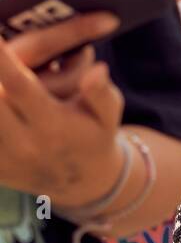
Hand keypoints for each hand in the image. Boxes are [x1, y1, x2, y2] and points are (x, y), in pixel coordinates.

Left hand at [0, 13, 123, 203]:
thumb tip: (96, 71)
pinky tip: (3, 94)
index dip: (2, 60)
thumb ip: (101, 92)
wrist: (81, 182)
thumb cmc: (95, 135)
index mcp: (51, 125)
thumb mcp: (108, 115)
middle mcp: (21, 142)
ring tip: (2, 67)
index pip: (19, 85)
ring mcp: (2, 156)